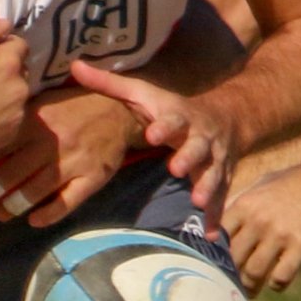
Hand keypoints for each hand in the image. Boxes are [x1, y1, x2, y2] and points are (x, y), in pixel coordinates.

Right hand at [0, 16, 29, 170]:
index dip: (1, 45)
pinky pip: (13, 114)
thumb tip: (4, 23)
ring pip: (18, 92)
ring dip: (5, 90)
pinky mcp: (13, 132)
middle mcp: (22, 85)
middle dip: (5, 68)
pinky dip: (3, 112)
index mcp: (9, 61)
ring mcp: (19, 111)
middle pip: (20, 68)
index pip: (19, 43)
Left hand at [0, 82, 140, 225]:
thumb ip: (20, 118)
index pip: (3, 146)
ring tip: (1, 214)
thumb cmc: (75, 105)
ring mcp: (73, 162)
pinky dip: (48, 215)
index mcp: (37, 120)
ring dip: (14, 206)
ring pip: (36, 190)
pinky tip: (34, 220)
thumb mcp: (45, 101)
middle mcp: (52, 142)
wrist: (121, 109)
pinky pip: (66, 202)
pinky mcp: (92, 178)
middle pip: (14, 172)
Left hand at [68, 58, 237, 230]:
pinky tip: (211, 234)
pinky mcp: (221, 177)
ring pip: (213, 173)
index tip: (152, 134)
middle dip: (189, 157)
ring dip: (207, 187)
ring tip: (197, 201)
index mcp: (179, 117)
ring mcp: (213, 159)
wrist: (225, 117)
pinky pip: (219, 197)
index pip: (172, 120)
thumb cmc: (172, 109)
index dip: (164, 126)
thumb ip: (109, 85)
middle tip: (176, 169)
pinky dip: (216, 215)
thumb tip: (74, 66)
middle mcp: (200, 137)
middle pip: (197, 147)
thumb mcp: (144, 94)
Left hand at [221, 153, 300, 293]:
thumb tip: (219, 222)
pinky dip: (276, 285)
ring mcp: (280, 234)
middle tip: (232, 284)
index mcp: (245, 205)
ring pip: (253, 272)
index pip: (217, 236)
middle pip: (233, 258)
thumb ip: (242, 205)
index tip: (215, 265)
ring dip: (251, 286)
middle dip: (230, 275)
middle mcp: (259, 220)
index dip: (214, 254)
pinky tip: (277, 283)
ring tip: (251, 291)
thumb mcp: (263, 185)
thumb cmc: (297, 182)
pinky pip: (281, 276)